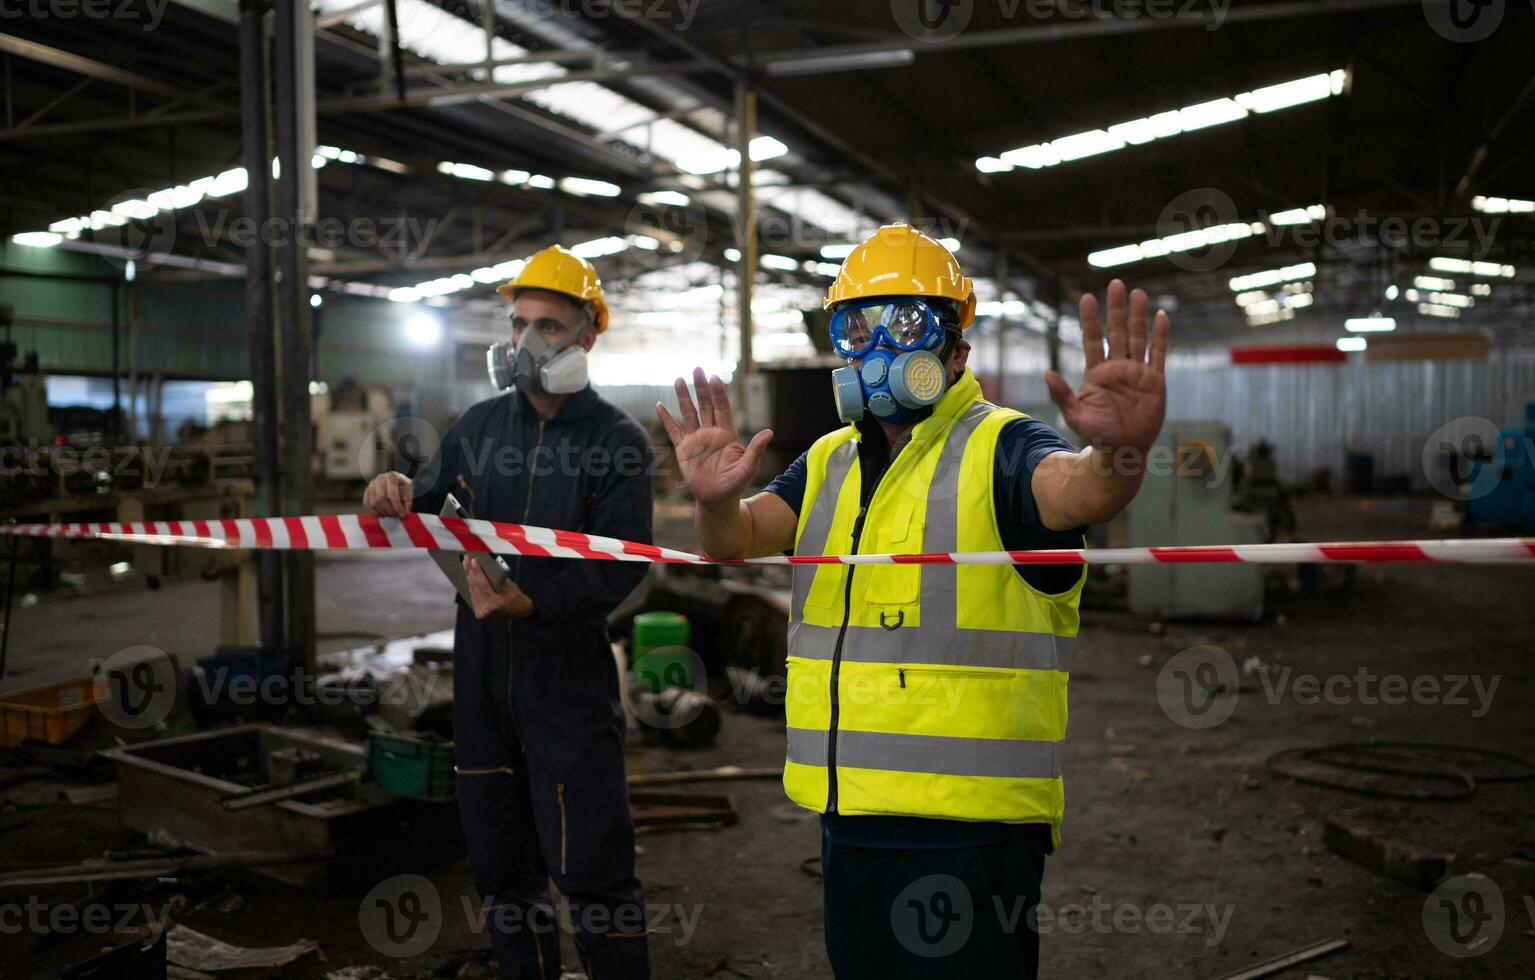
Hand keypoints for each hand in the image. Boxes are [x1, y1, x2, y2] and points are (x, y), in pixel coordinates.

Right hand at [363, 472, 413, 516]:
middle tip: (395, 516)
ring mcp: (372, 484)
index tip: (402, 515)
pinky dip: (374, 512)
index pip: (392, 494)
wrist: (397, 483)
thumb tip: (402, 515)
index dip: (397, 507)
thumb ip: (407, 504)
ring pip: (373, 503)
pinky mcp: (367, 491)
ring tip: (390, 515)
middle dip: (389, 511)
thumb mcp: (409, 493)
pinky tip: (382, 514)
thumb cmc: (403, 488)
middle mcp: (380, 478)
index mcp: (392, 476)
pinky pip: (367, 504)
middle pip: (381, 499)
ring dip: (382, 512)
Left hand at [462, 555, 534, 619]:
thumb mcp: (510, 586)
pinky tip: (468, 576)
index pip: (482, 584)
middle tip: (466, 559)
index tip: (473, 560)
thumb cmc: (517, 598)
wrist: (521, 612)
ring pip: (472, 591)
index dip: (477, 571)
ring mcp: (482, 613)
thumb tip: (483, 567)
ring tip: (466, 565)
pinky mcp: (479, 613)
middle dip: (470, 571)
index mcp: (495, 603)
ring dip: (468, 577)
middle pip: (475, 587)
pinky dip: (471, 585)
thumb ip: (496, 578)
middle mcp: (486, 609)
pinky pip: (473, 596)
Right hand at [656, 368, 773, 506]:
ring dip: (684, 397)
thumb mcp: (748, 468)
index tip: (714, 378)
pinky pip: (673, 430)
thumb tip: (769, 432)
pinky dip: (666, 418)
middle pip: (706, 405)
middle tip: (697, 369)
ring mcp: (696, 439)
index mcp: (727, 434)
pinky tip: (659, 405)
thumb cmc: (735, 484)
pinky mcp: (683, 449)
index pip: (722, 408)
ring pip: (689, 413)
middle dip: (701, 387)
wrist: (717, 500)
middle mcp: (711, 433)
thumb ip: (756, 449)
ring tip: (679, 379)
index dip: (719, 393)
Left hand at [1045, 279, 1168, 456]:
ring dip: (1138, 316)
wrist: (1122, 450)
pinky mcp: (1154, 381)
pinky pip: (1158, 354)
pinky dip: (1160, 336)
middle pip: (1117, 331)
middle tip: (1116, 283)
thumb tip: (1046, 373)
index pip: (1092, 339)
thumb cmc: (1096, 435)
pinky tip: (1161, 316)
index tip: (1086, 297)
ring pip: (1138, 337)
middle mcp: (1116, 368)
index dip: (1090, 319)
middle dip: (1116, 308)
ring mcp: (1136, 373)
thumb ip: (1062, 394)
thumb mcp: (1075, 416)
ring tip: (1137, 292)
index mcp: (1096, 373)